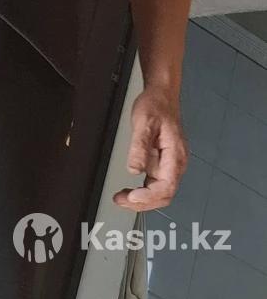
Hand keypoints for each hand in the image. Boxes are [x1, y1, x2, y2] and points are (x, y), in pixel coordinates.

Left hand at [112, 86, 187, 211]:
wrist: (161, 96)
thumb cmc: (155, 106)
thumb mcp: (143, 122)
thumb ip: (139, 147)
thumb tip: (134, 169)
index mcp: (175, 156)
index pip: (166, 187)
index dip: (149, 197)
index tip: (132, 197)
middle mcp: (176, 163)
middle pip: (164, 194)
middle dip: (143, 203)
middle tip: (121, 201)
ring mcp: (171, 164)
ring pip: (160, 192)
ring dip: (142, 200)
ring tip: (122, 199)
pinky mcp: (164, 162)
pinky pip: (156, 183)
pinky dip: (143, 191)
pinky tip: (130, 191)